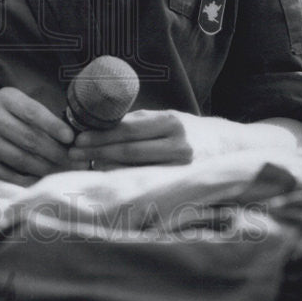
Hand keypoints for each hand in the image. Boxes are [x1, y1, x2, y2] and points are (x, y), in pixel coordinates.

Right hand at [0, 87, 75, 184]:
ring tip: (62, 173)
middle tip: (75, 162)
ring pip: (20, 159)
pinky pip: (5, 174)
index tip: (71, 138)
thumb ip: (33, 114)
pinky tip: (40, 181)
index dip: (54, 127)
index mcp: (4, 98)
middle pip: (30, 139)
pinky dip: (26, 180)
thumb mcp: (8, 102)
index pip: (33, 113)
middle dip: (56, 153)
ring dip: (46, 169)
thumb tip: (66, 136)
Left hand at [68, 110, 246, 169]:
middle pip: (127, 151)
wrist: (229, 148)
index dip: (100, 135)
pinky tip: (107, 178)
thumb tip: (101, 123)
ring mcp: (182, 168)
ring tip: (84, 165)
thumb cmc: (190, 130)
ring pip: (134, 170)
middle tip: (72, 153)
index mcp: (172, 122)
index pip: (127, 130)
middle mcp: (179, 146)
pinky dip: (124, 180)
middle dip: (96, 152)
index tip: (78, 138)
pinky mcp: (183, 184)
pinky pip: (146, 183)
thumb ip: (140, 121)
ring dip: (106, 167)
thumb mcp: (168, 117)